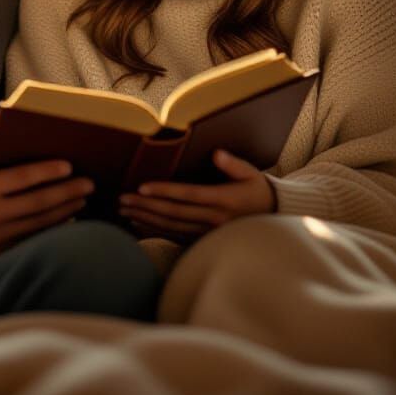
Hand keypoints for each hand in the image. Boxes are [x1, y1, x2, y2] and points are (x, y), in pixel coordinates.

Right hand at [0, 139, 94, 259]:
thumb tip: (12, 138)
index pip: (20, 179)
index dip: (47, 171)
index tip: (69, 165)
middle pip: (36, 203)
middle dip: (66, 192)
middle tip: (89, 183)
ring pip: (38, 224)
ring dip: (65, 211)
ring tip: (83, 198)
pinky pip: (30, 239)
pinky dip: (50, 228)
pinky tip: (67, 217)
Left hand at [118, 150, 274, 242]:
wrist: (274, 219)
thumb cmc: (259, 191)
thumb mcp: (251, 174)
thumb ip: (233, 164)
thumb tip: (217, 153)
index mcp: (223, 200)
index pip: (187, 195)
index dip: (164, 191)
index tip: (142, 186)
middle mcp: (213, 219)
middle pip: (173, 213)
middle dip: (145, 206)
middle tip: (122, 199)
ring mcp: (207, 233)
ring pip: (170, 226)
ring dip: (145, 219)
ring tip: (124, 211)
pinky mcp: (203, 241)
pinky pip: (175, 237)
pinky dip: (154, 231)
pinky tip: (138, 225)